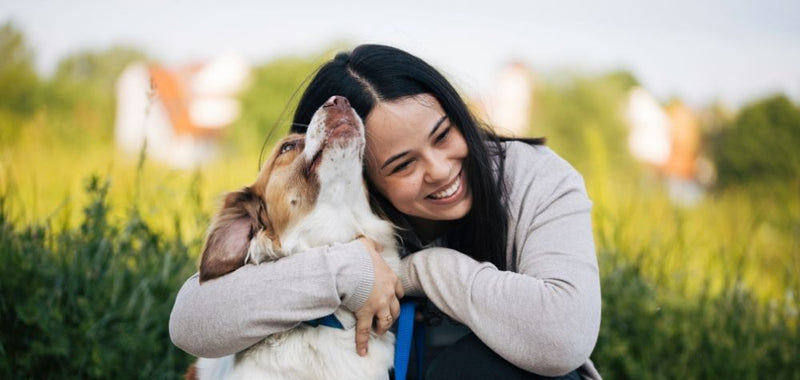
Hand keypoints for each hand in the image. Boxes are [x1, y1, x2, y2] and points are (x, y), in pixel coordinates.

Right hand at [354, 236, 403, 355]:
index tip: (393, 300)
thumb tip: (377, 245)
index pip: (399, 291)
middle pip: (395, 309)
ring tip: (379, 333)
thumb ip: (375, 246)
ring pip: (385, 321)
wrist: (348, 266)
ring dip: (383, 328)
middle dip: (392, 315)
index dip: (396, 297)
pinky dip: (363, 342)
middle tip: (387, 319)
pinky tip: (363, 351)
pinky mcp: (365, 313)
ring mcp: (378, 305)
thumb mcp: (368, 245)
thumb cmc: (357, 256)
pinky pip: (364, 331)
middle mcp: (388, 294)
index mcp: (390, 278)